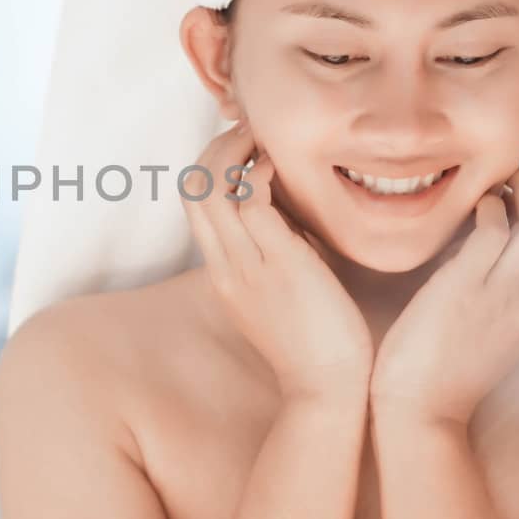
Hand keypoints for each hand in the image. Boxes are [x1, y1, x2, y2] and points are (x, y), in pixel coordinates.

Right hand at [181, 121, 373, 404]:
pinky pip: (252, 203)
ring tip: (264, 138)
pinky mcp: (279, 265)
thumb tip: (289, 211)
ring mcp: (247, 265)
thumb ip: (278, 248)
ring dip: (235, 151)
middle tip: (251, 130)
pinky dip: (262, 175)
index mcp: (222, 271)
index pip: (193, 202)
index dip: (211, 163)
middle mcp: (225, 265)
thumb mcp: (282, 288)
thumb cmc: (314, 341)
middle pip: (192, 187)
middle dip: (217, 146)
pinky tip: (282, 169)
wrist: (327, 388)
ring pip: (211, 188)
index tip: (243, 146)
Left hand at [369, 166, 518, 425]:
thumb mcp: (475, 342)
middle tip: (513, 169)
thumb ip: (481, 306)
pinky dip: (486, 204)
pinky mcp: (469, 288)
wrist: (419, 416)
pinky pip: (493, 228)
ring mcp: (503, 295)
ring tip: (493, 174)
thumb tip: (462, 267)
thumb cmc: (430, 382)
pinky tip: (468, 200)